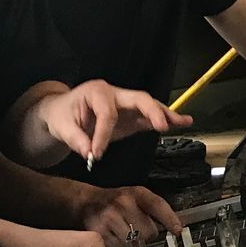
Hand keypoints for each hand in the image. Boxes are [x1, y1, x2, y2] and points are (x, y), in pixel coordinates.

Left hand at [35, 81, 192, 165]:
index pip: (107, 114)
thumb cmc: (62, 115)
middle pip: (139, 98)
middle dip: (151, 111)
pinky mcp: (131, 116)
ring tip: (183, 122)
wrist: (64, 112)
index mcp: (97, 92)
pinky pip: (150, 117)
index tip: (96, 154)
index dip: (103, 135)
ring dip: (166, 115)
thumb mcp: (62, 127)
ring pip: (149, 106)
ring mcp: (126, 104)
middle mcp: (115, 94)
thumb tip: (89, 153)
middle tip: (162, 126)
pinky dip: (165, 120)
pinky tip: (183, 123)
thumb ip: (75, 139)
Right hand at [75, 185, 182, 246]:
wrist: (86, 202)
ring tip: (126, 233)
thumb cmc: (115, 201)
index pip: (157, 205)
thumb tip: (177, 228)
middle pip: (149, 232)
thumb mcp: (136, 196)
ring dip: (134, 244)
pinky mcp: (100, 233)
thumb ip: (156, 208)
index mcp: (136, 193)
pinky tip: (116, 238)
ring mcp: (110, 218)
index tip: (178, 231)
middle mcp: (122, 203)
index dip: (170, 219)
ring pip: (135, 244)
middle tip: (138, 230)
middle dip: (147, 234)